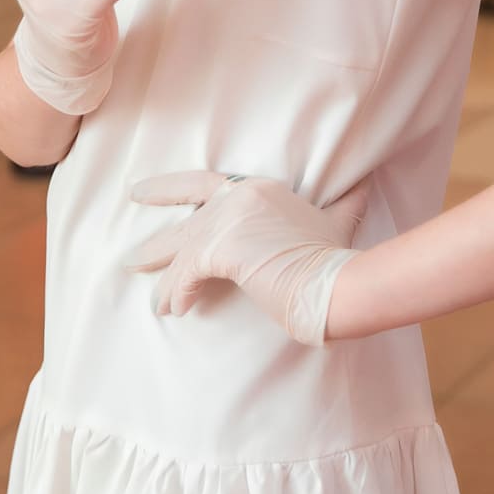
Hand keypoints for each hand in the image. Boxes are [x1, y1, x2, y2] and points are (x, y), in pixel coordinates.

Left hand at [126, 171, 365, 345]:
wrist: (339, 281)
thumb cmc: (336, 257)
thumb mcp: (337, 220)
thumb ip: (344, 202)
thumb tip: (363, 184)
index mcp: (258, 188)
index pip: (203, 183)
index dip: (169, 189)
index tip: (140, 194)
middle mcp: (239, 197)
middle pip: (186, 220)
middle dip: (156, 244)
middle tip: (130, 261)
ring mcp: (229, 221)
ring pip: (183, 251)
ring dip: (166, 279)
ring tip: (152, 299)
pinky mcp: (223, 249)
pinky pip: (187, 274)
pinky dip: (179, 293)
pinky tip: (175, 310)